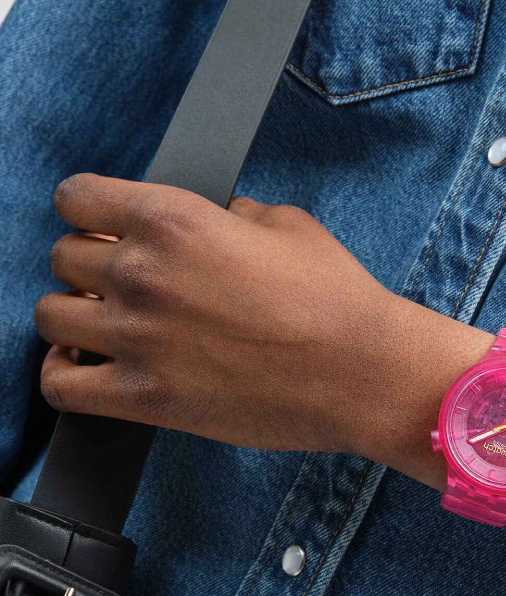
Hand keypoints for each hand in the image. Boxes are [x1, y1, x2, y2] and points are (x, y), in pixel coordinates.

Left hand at [35, 173, 404, 451]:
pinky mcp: (145, 398)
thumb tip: (220, 219)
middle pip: (62, 258)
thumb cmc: (337, 300)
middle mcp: (143, 273)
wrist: (364, 373)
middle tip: (126, 287)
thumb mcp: (290, 226)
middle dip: (90, 268)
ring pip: (50, 317)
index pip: (75, 198)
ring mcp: (138, 338)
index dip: (89, 213)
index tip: (105, 230)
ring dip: (76, 320)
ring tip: (108, 329)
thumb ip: (234, 215)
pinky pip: (60, 387)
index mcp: (173, 219)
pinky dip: (64, 376)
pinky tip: (89, 369)